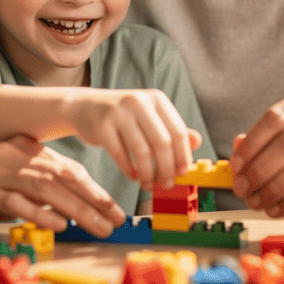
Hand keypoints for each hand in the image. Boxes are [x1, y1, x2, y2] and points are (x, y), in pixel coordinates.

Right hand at [0, 134, 126, 235]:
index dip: (93, 189)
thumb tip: (74, 206)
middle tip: (115, 220)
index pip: (66, 168)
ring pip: (46, 189)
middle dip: (92, 200)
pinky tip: (60, 225)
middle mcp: (13, 154)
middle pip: (61, 178)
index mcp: (23, 148)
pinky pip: (17, 201)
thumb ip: (37, 186)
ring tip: (97, 227)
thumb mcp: (9, 181)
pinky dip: (41, 214)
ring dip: (76, 210)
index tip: (113, 208)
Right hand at [65, 88, 194, 190]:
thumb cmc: (124, 116)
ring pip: (142, 151)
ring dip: (148, 174)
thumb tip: (197, 142)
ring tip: (149, 184)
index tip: (183, 174)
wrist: (86, 107)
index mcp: (156, 99)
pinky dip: (130, 171)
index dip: (183, 156)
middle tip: (167, 185)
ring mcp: (119, 112)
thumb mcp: (150, 117)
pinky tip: (133, 176)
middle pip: (162, 142)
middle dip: (167, 168)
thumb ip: (172, 129)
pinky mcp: (102, 125)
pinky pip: (121, 155)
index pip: (178, 131)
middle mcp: (138, 101)